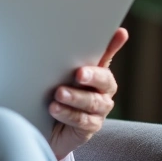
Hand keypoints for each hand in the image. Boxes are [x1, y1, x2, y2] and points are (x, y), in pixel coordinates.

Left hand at [47, 27, 127, 160]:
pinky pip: (82, 121)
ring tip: (58, 93)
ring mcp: (99, 110)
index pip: (106, 54)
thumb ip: (57, 57)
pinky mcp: (90, 127)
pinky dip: (68, 114)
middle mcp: (102, 89)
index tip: (119, 33)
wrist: (43, 126)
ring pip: (93, 102)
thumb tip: (51, 33)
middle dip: (93, 75)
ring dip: (75, 97)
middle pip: (104, 80)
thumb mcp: (52, 73)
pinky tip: (54, 109)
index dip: (114, 44)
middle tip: (79, 73)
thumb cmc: (50, 93)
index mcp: (95, 71)